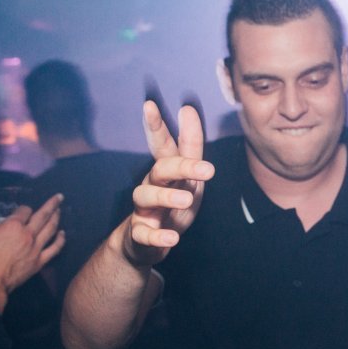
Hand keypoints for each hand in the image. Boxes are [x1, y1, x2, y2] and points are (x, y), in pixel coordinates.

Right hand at [0, 193, 65, 308]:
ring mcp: (35, 248)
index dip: (23, 208)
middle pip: (43, 216)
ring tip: (60, 211)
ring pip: (51, 229)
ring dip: (57, 218)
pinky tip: (63, 234)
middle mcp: (27, 234)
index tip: (22, 209)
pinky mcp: (39, 262)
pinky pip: (54, 249)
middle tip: (59, 197)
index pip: (24, 210)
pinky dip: (60, 240)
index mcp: (12, 226)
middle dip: (52, 204)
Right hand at [122, 101, 213, 268]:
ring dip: (167, 197)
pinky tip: (171, 238)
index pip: (162, 144)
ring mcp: (144, 209)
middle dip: (181, 166)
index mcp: (165, 170)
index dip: (155, 125)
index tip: (149, 105)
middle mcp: (151, 184)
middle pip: (160, 169)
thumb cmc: (171, 204)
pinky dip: (157, 237)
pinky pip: (145, 235)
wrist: (146, 244)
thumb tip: (187, 107)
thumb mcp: (187, 175)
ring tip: (187, 200)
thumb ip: (190, 145)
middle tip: (207, 169)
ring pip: (146, 197)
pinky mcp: (140, 234)